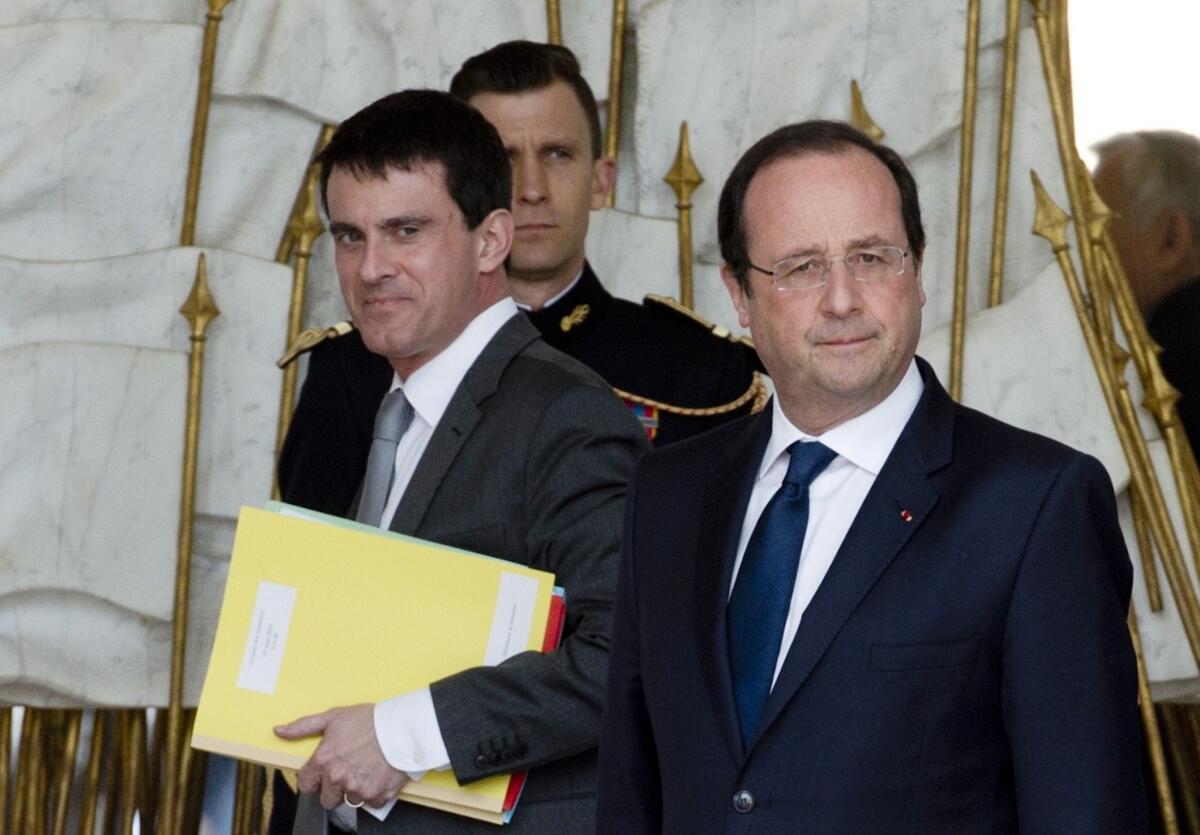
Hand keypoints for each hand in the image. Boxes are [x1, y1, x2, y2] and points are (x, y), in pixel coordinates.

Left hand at [275, 703, 408, 808]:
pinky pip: (369, 803)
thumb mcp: (334, 717)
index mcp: (323, 760)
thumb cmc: (370, 720)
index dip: (314, 779)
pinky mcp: (375, 795)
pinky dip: (374, 792)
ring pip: (349, 801)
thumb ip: (303, 727)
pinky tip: (378, 775)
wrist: (403, 726)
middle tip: (349, 770)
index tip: (324, 773)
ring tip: (366, 769)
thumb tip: (279, 731)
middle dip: (335, 788)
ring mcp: (356, 788)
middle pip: (326, 799)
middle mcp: (337, 778)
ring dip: (356, 790)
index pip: (305, 785)